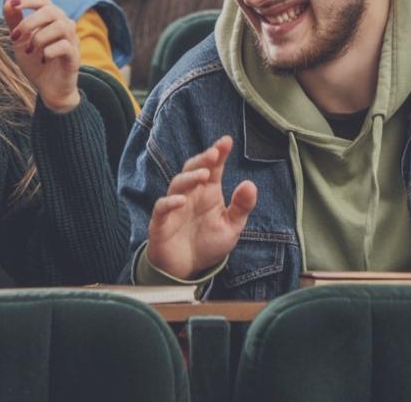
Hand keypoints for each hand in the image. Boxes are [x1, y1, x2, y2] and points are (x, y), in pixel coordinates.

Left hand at [3, 0, 80, 112]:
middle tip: (15, 36)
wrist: (48, 89)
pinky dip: (50, 51)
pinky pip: (65, 46)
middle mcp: (65, 26)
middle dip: (30, 22)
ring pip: (61, 26)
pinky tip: (43, 59)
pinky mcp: (74, 57)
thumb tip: (7, 1)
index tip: (12, 3)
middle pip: (51, 11)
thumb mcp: (20, 41)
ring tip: (30, 51)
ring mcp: (72, 41)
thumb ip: (15, 21)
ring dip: (39, 37)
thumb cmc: (36, 62)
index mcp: (51, 19)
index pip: (43, 0)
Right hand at [146, 135, 257, 280]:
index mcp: (208, 192)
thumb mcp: (232, 227)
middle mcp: (191, 194)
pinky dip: (169, 203)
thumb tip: (250, 184)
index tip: (227, 141)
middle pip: (193, 169)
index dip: (219, 153)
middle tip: (214, 153)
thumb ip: (241, 207)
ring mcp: (175, 206)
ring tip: (204, 175)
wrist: (187, 269)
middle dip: (202, 159)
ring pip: (177, 183)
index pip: (214, 168)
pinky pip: (161, 208)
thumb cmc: (209, 243)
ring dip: (190, 177)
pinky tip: (181, 201)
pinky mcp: (161, 222)